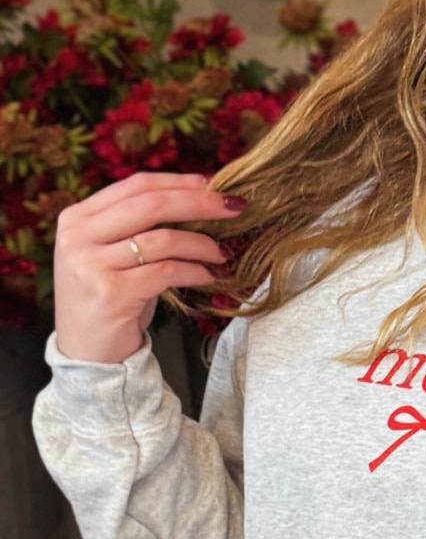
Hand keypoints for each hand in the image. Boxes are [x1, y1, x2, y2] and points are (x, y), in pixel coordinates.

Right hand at [53, 172, 245, 364]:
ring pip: (163, 239)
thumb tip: (200, 197)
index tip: (214, 184)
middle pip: (151, 204)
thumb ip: (140, 225)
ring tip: (224, 253)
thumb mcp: (116, 255)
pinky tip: (210, 276)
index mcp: (77, 218)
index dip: (180, 182)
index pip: (136, 186)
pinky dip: (195, 271)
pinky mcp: (111, 293)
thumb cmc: (112, 300)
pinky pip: (166, 272)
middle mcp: (78, 237)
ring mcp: (91, 265)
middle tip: (234, 206)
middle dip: (200, 202)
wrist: (89, 356)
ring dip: (203, 244)